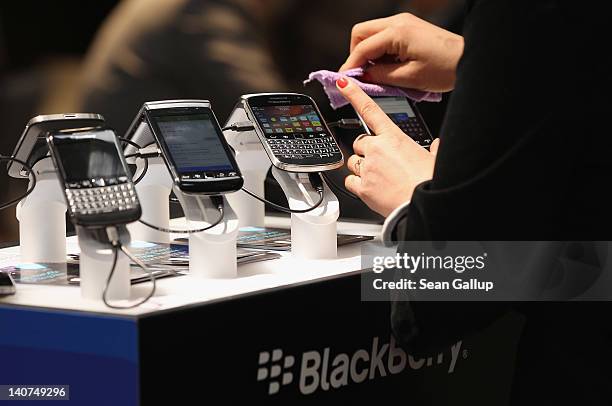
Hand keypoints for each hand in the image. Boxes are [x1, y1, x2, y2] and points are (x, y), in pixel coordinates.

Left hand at [337, 77, 438, 216]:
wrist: (422, 204)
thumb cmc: (429, 182)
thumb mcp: (435, 159)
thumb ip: (434, 149)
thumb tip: (437, 145)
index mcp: (394, 137)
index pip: (370, 110)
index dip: (354, 94)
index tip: (343, 82)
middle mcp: (377, 149)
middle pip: (360, 143)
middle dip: (367, 151)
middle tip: (381, 162)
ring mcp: (367, 168)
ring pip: (353, 162)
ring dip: (361, 167)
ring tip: (379, 178)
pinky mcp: (362, 187)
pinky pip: (350, 181)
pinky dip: (357, 185)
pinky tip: (371, 189)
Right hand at [339, 13, 463, 91]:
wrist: (468, 60)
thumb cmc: (445, 68)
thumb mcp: (408, 78)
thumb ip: (380, 76)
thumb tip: (362, 76)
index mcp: (397, 32)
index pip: (363, 47)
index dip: (351, 65)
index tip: (345, 80)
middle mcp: (398, 21)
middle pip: (361, 33)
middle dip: (356, 54)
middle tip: (360, 75)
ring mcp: (404, 22)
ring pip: (371, 34)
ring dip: (368, 53)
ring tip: (376, 74)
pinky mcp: (409, 27)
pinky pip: (384, 36)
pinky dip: (380, 51)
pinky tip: (387, 67)